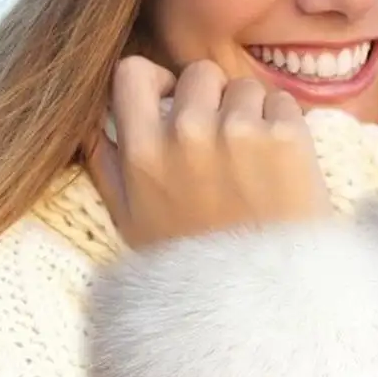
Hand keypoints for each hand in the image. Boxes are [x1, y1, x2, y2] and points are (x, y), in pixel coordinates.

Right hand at [84, 56, 330, 248]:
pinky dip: (285, 125)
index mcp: (143, 153)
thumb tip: (91, 119)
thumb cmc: (195, 267)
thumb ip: (108, 164)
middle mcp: (187, 134)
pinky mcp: (286, 138)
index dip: (156, 81)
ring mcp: (238, 133)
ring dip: (252, 112)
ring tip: (254, 162)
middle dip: (212, 97)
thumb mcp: (132, 222)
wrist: (265, 304)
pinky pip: (284, 102)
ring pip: (246, 86)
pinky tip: (281, 166)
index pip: (132, 72)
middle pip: (199, 73)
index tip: (172, 102)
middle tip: (224, 141)